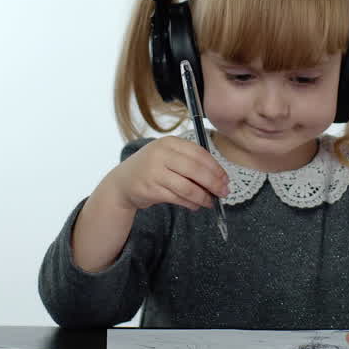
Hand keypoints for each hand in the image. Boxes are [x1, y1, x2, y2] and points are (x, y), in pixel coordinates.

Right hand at [72, 137, 228, 272]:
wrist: (122, 182)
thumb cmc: (152, 168)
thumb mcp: (168, 156)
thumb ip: (190, 162)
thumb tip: (218, 178)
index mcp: (170, 143)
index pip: (199, 154)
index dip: (216, 168)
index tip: (225, 179)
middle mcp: (161, 154)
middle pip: (196, 170)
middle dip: (214, 183)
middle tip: (224, 192)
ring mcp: (154, 172)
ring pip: (188, 187)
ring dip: (203, 197)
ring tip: (210, 202)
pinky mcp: (151, 189)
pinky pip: (178, 198)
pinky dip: (190, 203)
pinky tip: (196, 205)